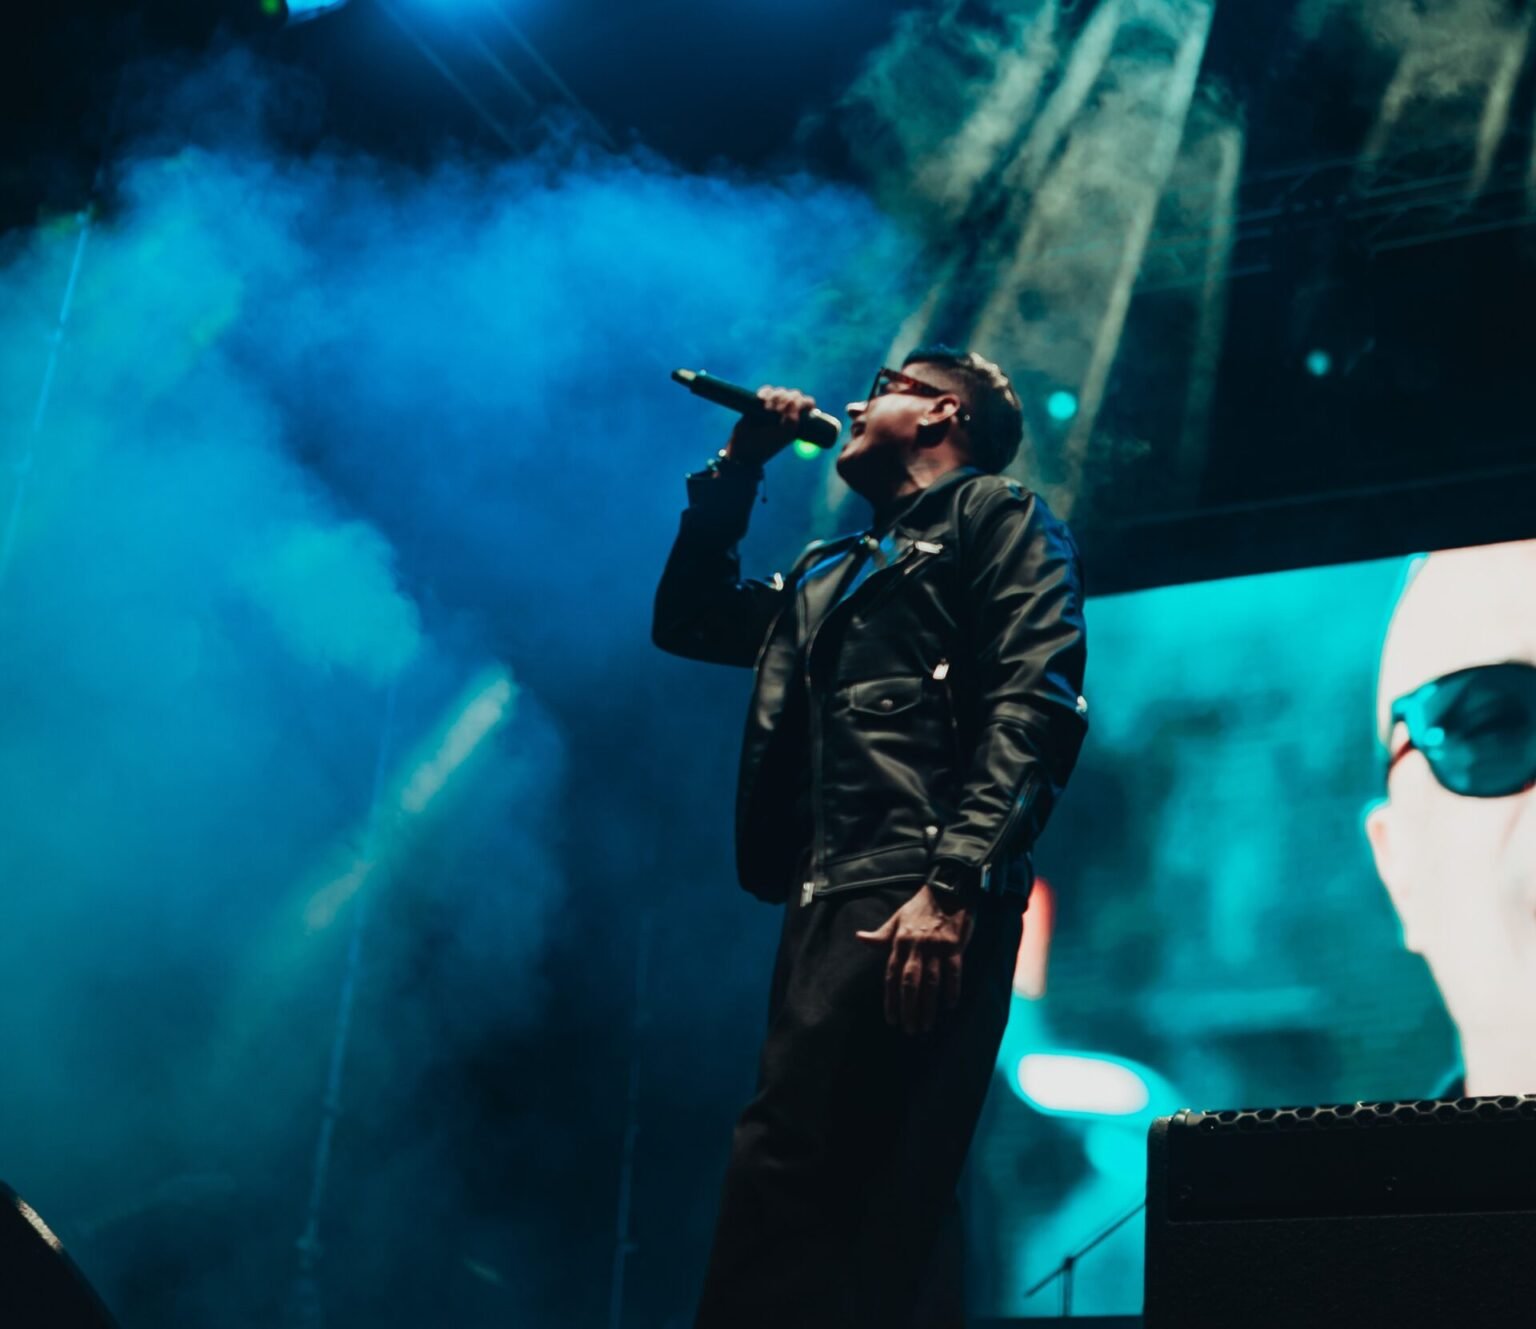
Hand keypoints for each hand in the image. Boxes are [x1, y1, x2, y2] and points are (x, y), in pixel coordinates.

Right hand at [725, 385, 816, 465]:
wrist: (746, 448)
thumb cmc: (768, 444)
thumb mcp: (785, 434)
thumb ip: (793, 418)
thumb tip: (793, 400)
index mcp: (798, 420)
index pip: (807, 403)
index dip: (803, 402)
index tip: (797, 406)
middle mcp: (788, 411)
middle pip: (795, 394)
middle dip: (787, 400)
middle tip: (777, 411)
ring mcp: (775, 405)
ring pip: (781, 391)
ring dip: (775, 398)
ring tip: (767, 411)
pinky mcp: (761, 401)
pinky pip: (767, 390)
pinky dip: (765, 393)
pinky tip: (761, 401)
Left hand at [856, 886, 974, 1035]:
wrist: (948, 889)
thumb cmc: (922, 905)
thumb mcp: (898, 918)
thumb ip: (881, 934)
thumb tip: (859, 938)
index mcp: (900, 942)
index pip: (891, 976)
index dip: (890, 999)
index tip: (891, 1019)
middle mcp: (916, 947)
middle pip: (909, 983)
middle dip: (908, 1008)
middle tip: (909, 1029)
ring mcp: (936, 948)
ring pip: (930, 982)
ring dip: (928, 1006)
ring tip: (926, 1025)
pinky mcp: (954, 946)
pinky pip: (953, 972)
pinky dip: (952, 990)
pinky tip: (950, 1006)